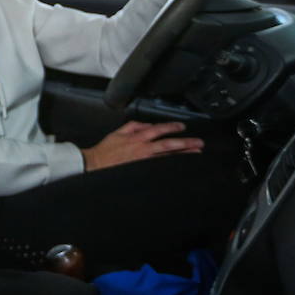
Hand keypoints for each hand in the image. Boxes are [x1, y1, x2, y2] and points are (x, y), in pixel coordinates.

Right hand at [81, 120, 201, 170]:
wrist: (96, 164)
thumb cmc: (106, 151)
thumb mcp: (118, 132)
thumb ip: (133, 126)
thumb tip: (146, 125)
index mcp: (137, 137)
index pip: (158, 129)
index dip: (171, 127)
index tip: (182, 126)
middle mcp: (143, 148)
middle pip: (168, 144)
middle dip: (185, 143)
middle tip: (198, 143)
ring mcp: (145, 161)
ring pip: (168, 156)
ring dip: (183, 154)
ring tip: (196, 153)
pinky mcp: (143, 170)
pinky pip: (161, 166)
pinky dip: (172, 164)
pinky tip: (181, 165)